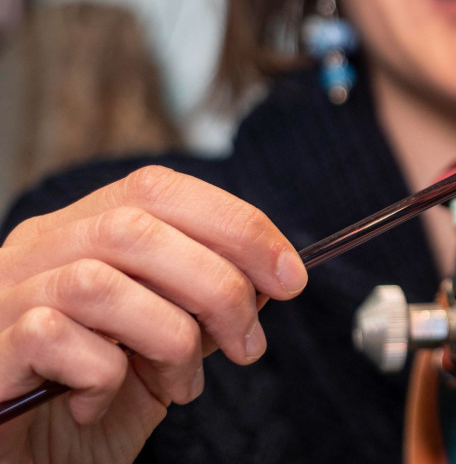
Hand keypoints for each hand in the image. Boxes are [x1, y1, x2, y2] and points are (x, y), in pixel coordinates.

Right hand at [0, 166, 307, 462]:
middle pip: (136, 226)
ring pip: (99, 283)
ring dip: (168, 337)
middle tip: (248, 344)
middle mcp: (36, 249)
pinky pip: (53, 337)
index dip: (235, 223)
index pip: (158, 189)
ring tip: (183, 384)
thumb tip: (272, 275)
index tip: (290, 275)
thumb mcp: (163, 346)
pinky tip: (99, 403)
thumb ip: (203, 304)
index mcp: (80, 230)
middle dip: (217, 282)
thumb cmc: (89, 401)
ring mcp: (3, 296)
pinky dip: (100, 373)